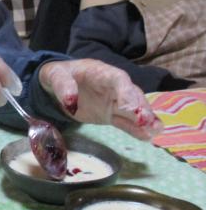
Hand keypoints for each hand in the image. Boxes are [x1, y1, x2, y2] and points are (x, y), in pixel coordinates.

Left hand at [39, 59, 162, 139]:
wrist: (57, 83)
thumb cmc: (58, 74)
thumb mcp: (54, 74)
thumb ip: (62, 84)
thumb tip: (69, 100)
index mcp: (101, 72)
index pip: (118, 80)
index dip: (126, 92)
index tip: (130, 107)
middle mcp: (113, 86)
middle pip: (131, 95)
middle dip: (140, 108)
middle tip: (147, 122)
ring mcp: (114, 101)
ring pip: (133, 110)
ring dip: (145, 120)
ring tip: (155, 131)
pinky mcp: (111, 114)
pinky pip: (125, 122)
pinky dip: (136, 129)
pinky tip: (148, 137)